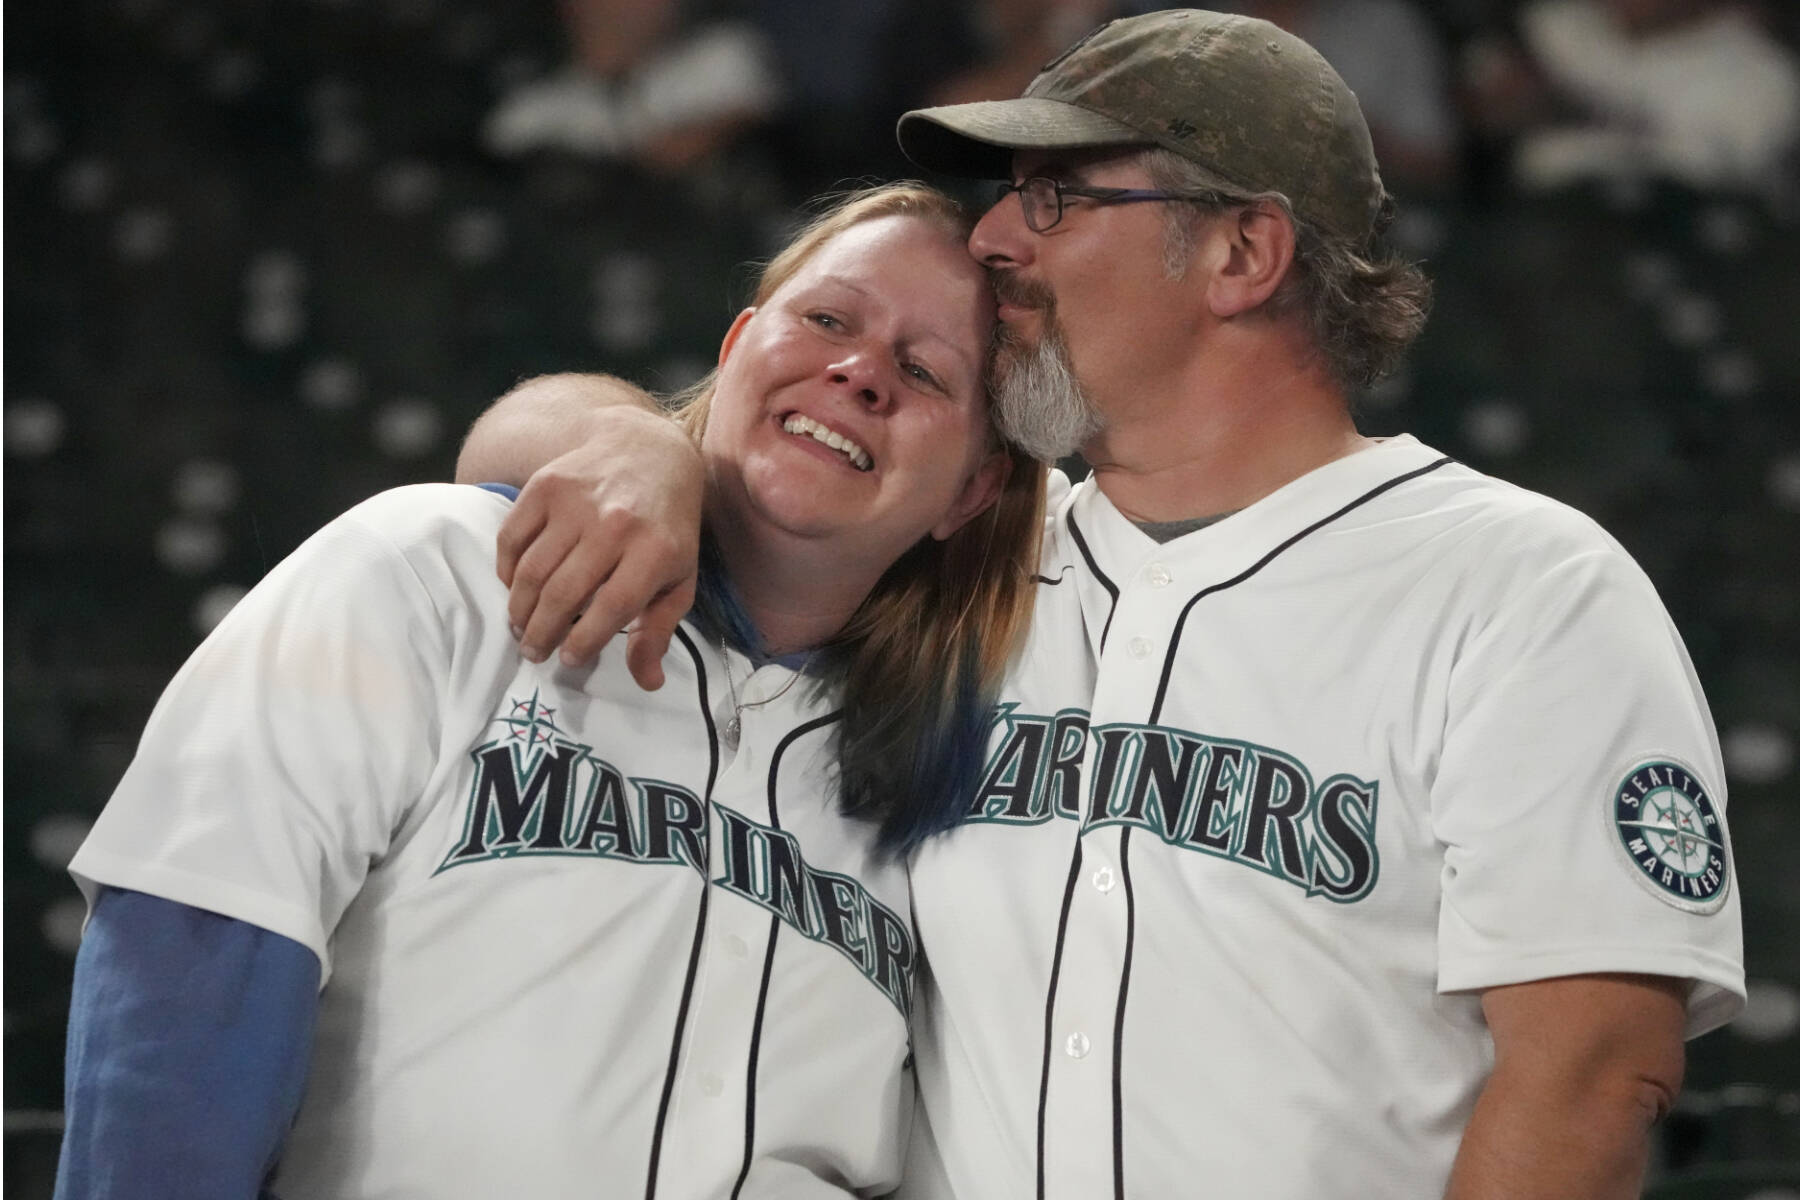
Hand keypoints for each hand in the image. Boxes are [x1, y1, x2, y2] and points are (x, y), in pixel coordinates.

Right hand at [497, 406, 703, 686]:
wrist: (648, 450)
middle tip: (533, 652)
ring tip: (520, 628)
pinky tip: (515, 586)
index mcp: (655, 551)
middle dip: (542, 633)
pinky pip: (512, 537)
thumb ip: (660, 630)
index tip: (570, 660)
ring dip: (520, 608)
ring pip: (533, 570)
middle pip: (564, 594)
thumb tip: (647, 683)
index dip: (584, 642)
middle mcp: (614, 524)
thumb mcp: (679, 577)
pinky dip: (507, 569)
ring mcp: (577, 502)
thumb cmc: (667, 526)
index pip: (610, 610)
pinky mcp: (546, 485)